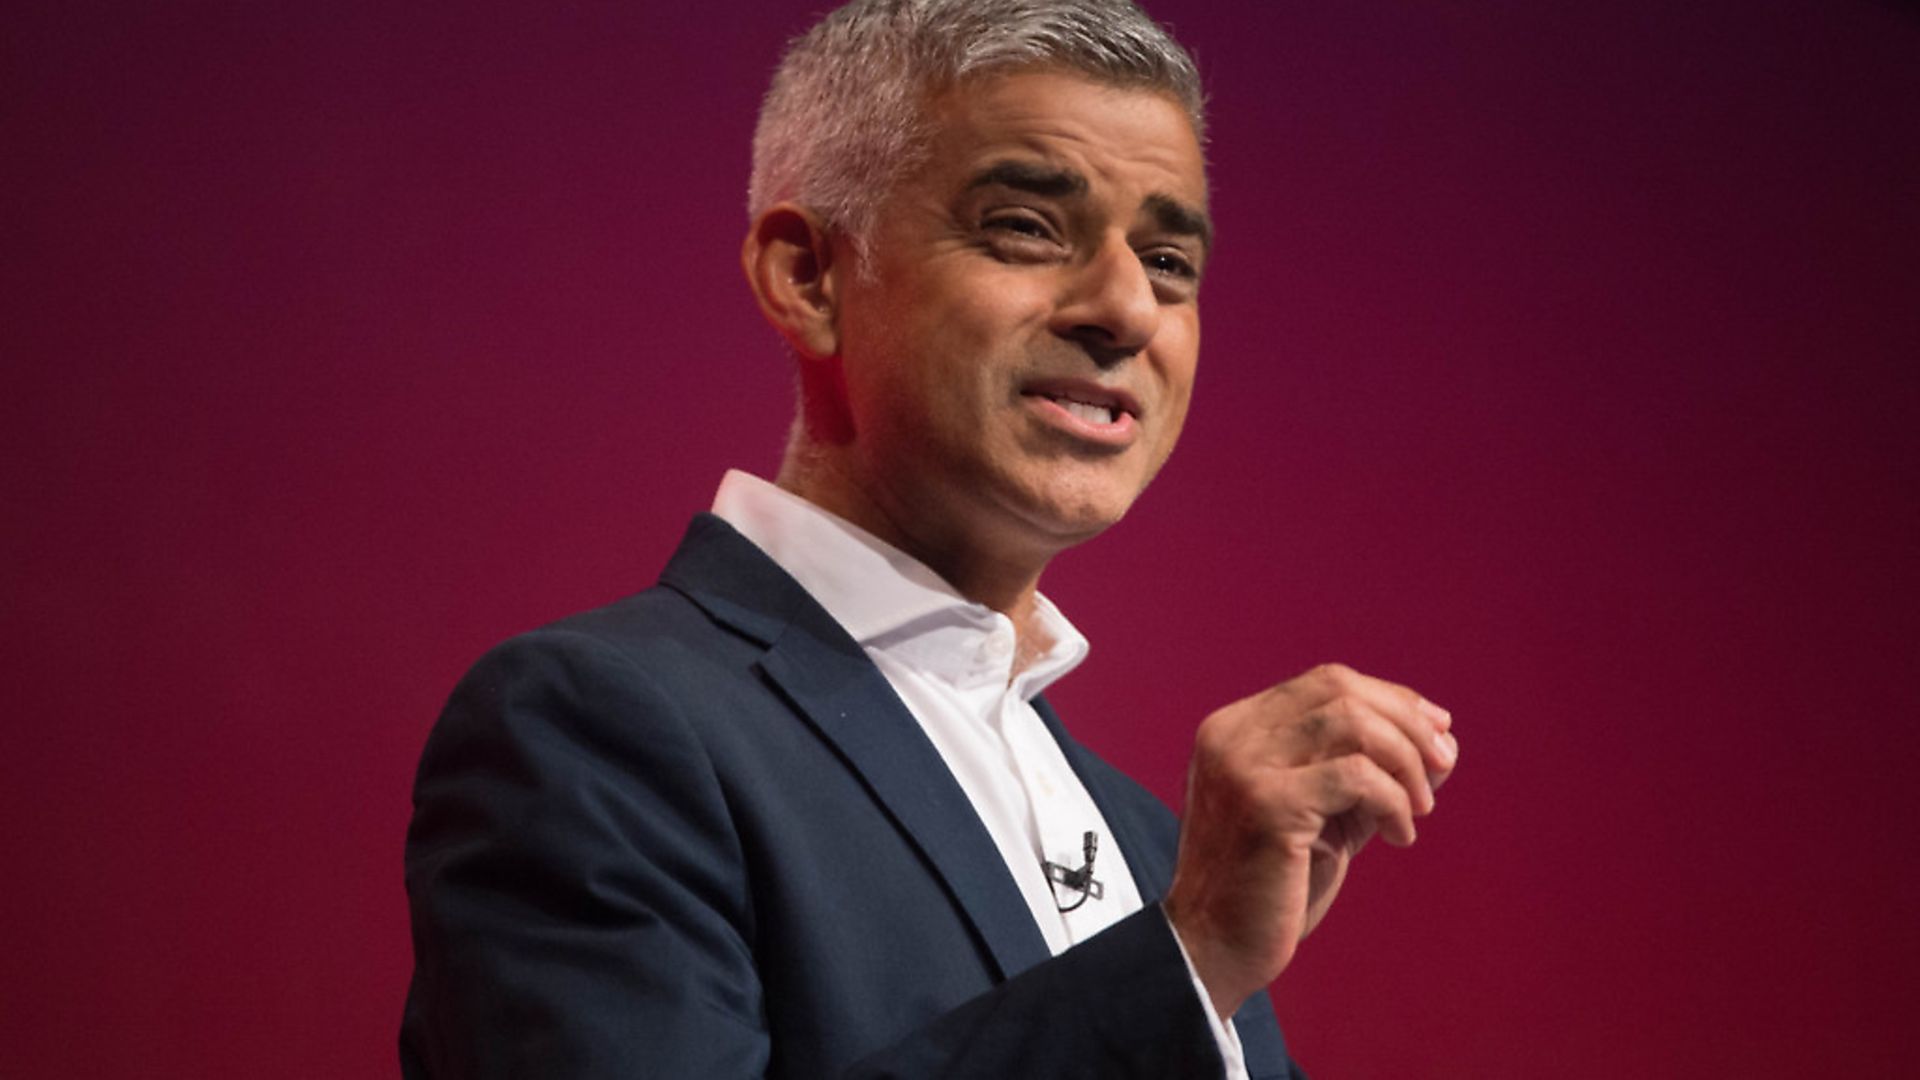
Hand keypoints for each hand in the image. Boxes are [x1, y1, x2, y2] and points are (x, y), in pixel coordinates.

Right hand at [1163, 663, 1458, 1018]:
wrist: (1213, 948)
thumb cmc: (1270, 887)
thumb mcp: (1322, 814)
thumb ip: (1368, 774)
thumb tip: (1443, 739)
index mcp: (1235, 729)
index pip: (1325, 683)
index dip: (1391, 699)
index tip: (1437, 730)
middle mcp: (1231, 736)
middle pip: (1340, 690)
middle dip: (1407, 724)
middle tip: (1443, 766)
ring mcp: (1244, 766)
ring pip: (1352, 723)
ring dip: (1404, 762)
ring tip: (1419, 810)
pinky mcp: (1266, 804)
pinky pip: (1357, 777)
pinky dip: (1393, 801)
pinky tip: (1398, 838)